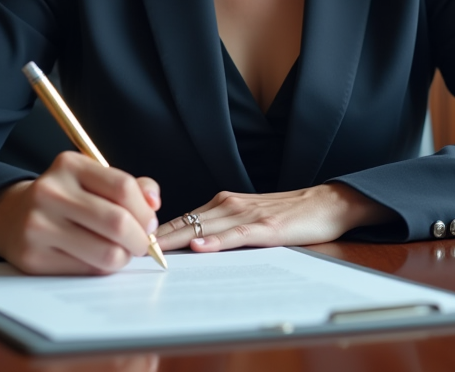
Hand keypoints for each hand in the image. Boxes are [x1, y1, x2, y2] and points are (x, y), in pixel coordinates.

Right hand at [0, 152, 160, 274]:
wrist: (11, 217)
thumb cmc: (65, 199)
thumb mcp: (93, 180)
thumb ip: (131, 187)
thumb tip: (154, 203)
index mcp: (69, 165)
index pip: (123, 187)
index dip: (145, 210)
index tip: (150, 223)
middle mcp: (50, 192)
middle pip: (117, 222)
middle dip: (140, 239)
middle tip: (142, 244)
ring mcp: (38, 225)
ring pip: (106, 252)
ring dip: (124, 257)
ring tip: (121, 252)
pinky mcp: (33, 257)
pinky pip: (87, 270)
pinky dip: (102, 268)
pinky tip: (97, 259)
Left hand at [154, 183, 394, 252]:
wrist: (326, 203)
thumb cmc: (288, 213)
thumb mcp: (248, 218)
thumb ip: (220, 227)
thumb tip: (189, 245)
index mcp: (223, 203)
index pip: (181, 218)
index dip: (155, 232)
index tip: (130, 243)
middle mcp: (230, 204)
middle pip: (185, 222)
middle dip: (156, 237)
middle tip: (128, 249)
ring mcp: (248, 215)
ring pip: (204, 228)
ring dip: (177, 240)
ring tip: (152, 250)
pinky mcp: (267, 227)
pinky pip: (237, 235)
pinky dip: (217, 242)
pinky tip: (201, 248)